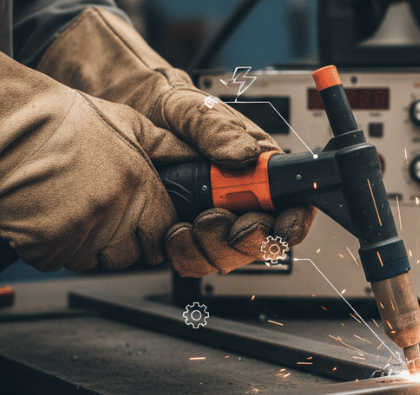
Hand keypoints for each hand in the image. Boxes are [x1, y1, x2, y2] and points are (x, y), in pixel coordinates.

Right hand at [0, 34, 189, 270]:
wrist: (9, 123)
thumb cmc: (67, 120)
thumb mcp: (131, 124)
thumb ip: (169, 147)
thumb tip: (198, 158)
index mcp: (140, 186)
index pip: (163, 234)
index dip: (153, 235)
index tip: (143, 231)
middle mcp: (114, 211)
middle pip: (129, 256)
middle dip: (118, 243)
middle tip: (98, 216)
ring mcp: (80, 230)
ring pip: (92, 261)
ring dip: (82, 245)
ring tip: (69, 210)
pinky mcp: (45, 243)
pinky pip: (56, 261)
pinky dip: (49, 247)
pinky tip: (47, 216)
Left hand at [37, 7, 315, 275]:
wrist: (126, 118)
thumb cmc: (166, 110)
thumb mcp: (192, 109)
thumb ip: (217, 129)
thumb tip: (245, 155)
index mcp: (259, 171)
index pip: (293, 206)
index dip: (292, 223)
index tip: (276, 227)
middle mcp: (242, 201)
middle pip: (262, 241)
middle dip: (240, 240)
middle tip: (214, 221)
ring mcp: (215, 221)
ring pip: (229, 258)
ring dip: (209, 250)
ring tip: (185, 228)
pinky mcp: (188, 234)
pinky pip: (196, 261)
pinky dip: (184, 255)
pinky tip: (170, 234)